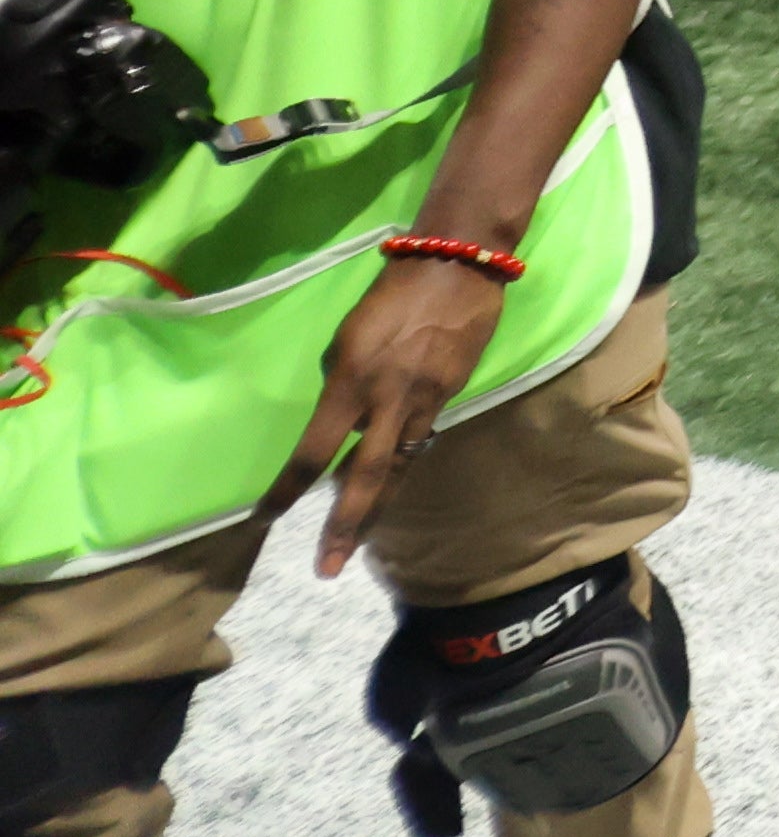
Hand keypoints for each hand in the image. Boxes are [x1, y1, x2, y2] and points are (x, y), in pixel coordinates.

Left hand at [274, 252, 510, 573]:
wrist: (456, 267)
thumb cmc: (389, 296)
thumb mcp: (346, 337)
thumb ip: (341, 383)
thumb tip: (345, 417)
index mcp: (352, 382)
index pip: (314, 450)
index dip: (288, 489)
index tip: (264, 518)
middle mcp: (388, 401)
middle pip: (365, 477)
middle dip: (344, 526)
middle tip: (327, 569)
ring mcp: (426, 401)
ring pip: (399, 469)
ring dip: (375, 510)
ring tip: (356, 546)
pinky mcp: (452, 395)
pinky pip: (422, 439)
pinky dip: (404, 467)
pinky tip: (390, 489)